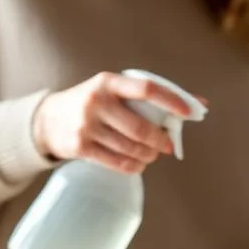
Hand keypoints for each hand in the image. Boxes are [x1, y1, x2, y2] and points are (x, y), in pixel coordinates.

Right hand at [32, 72, 200, 173]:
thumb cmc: (93, 103)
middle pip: (140, 128)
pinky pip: (118, 162)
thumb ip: (152, 96)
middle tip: (167, 146)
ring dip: (148, 155)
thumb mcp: (114, 91)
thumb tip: (200, 104)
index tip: (189, 112)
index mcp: (109, 82)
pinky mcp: (81, 147)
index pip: (146, 88)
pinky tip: (138, 163)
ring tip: (152, 155)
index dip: (171, 100)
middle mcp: (97, 102)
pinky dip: (134, 166)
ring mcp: (87, 126)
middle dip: (159, 141)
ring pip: (131, 148)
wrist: (48, 120)